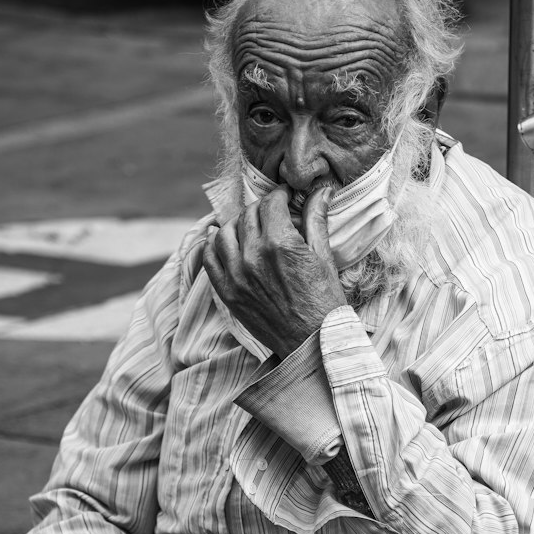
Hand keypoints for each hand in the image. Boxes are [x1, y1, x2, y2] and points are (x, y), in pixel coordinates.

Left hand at [203, 183, 346, 359]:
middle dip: (262, 209)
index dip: (280, 196)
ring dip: (237, 223)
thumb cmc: (324, 303)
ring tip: (249, 226)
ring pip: (225, 232)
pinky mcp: (227, 292)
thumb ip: (316, 220)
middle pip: (248, 215)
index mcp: (281, 244)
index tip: (286, 197)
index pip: (271, 203)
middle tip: (272, 213)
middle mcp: (254, 256)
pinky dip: (213, 243)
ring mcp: (236, 275)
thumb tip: (322, 189)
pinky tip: (222, 238)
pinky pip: (209, 257)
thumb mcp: (325, 258)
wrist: (312, 344)